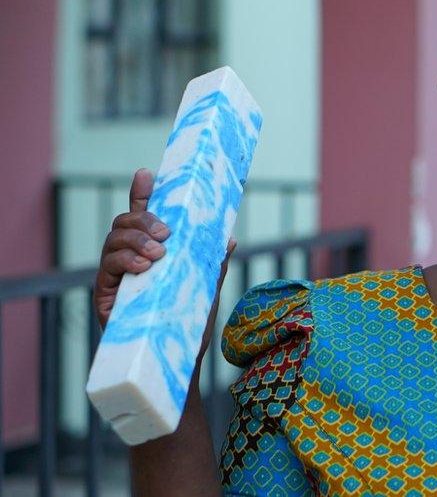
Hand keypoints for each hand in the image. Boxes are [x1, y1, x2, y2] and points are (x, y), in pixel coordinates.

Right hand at [93, 168, 235, 361]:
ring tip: (159, 253)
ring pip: (112, 241)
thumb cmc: (187, 328)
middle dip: (143, 219)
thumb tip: (229, 239)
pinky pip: (106, 269)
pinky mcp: (105, 296)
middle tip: (167, 231)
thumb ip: (212, 264)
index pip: (143, 218)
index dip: (142, 194)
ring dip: (136, 239)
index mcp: (152, 254)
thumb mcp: (204, 292)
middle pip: (124, 223)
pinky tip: (143, 267)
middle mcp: (130, 261)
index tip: (147, 172)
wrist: (173, 366)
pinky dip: (124, 261)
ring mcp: (115, 277)